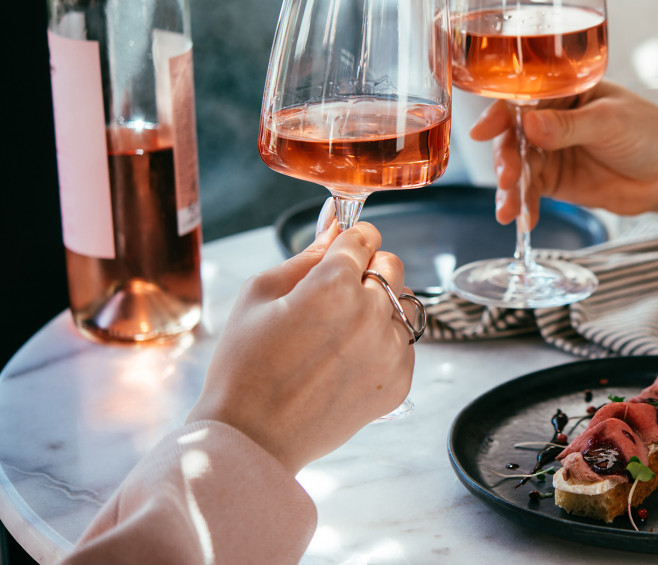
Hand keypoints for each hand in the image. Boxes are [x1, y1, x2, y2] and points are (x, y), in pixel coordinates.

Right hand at [186, 220, 414, 474]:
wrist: (251, 438)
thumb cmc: (244, 365)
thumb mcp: (259, 294)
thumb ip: (306, 256)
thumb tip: (336, 228)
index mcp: (335, 286)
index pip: (364, 237)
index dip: (350, 239)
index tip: (341, 249)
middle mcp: (372, 314)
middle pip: (391, 265)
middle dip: (366, 270)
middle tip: (332, 296)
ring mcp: (390, 350)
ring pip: (402, 304)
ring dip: (378, 307)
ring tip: (339, 333)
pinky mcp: (399, 381)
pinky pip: (403, 343)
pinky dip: (383, 343)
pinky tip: (346, 361)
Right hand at [470, 80, 657, 226]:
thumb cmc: (651, 134)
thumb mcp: (611, 122)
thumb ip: (569, 126)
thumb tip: (529, 124)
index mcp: (564, 92)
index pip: (523, 99)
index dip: (499, 114)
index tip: (482, 131)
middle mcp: (551, 120)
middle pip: (514, 137)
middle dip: (506, 159)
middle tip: (506, 178)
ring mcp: (551, 152)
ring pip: (519, 167)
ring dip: (511, 188)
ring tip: (509, 208)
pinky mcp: (556, 182)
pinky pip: (532, 192)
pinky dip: (524, 206)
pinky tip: (521, 219)